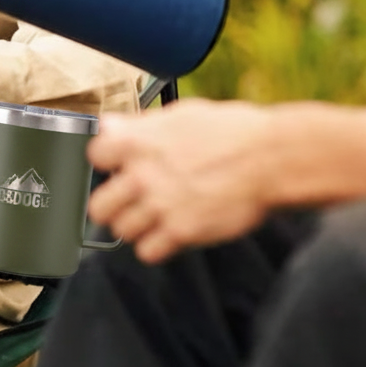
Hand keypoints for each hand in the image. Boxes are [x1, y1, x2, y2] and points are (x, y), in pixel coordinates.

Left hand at [86, 99, 276, 262]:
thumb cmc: (234, 132)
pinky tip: (170, 231)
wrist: (270, 158)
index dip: (107, 161)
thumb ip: (141, 124)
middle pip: (98, 206)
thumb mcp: (183, 114)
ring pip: (122, 230)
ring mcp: (160, 206)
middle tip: (131, 200)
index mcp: (140, 141)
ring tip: (156, 216)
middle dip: (113, 204)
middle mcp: (143, 175)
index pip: (94, 156)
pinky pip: (148, 252)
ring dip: (136, 226)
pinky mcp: (181, 232)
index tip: (117, 165)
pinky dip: (156, 246)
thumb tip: (110, 125)